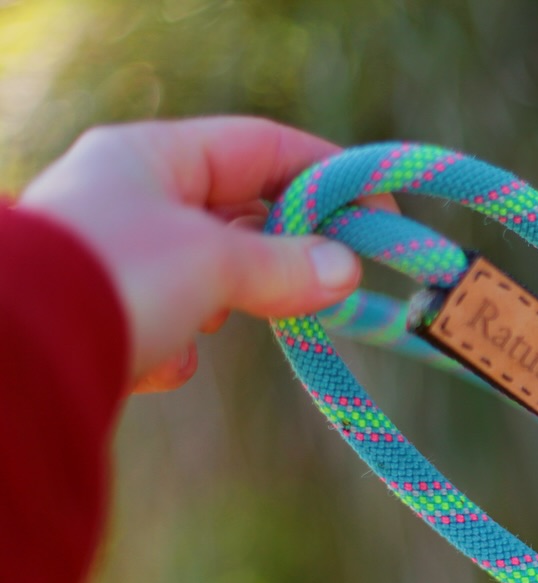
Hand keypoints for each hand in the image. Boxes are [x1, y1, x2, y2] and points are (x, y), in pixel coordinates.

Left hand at [19, 116, 368, 391]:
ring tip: (224, 320)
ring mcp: (112, 256)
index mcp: (150, 155)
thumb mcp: (217, 261)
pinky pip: (167, 322)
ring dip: (230, 300)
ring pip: (206, 271)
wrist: (19, 357)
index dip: (327, 171)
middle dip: (286, 246)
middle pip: (238, 210)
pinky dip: (180, 343)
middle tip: (341, 276)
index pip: (260, 146)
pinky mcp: (102, 317)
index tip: (380, 208)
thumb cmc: (117, 276)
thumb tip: (346, 271)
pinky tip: (166, 359)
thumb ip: (287, 264)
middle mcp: (126, 195)